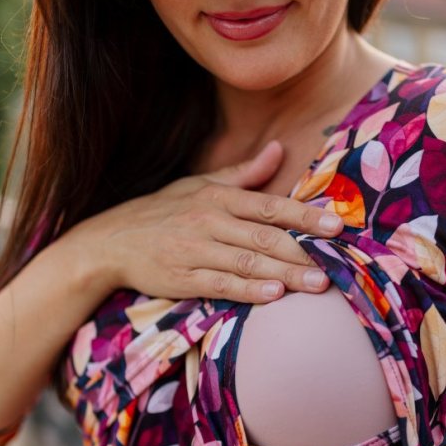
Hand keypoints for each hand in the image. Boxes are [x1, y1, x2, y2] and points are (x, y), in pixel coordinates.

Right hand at [70, 141, 341, 303]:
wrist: (108, 242)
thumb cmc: (159, 213)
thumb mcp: (197, 185)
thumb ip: (242, 173)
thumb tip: (279, 149)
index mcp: (216, 197)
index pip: (269, 205)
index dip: (305, 215)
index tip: (337, 226)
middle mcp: (208, 220)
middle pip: (264, 235)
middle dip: (303, 250)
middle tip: (337, 265)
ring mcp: (194, 250)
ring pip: (247, 261)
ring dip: (284, 273)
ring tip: (317, 284)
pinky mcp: (181, 278)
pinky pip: (219, 284)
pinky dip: (247, 289)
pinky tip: (273, 296)